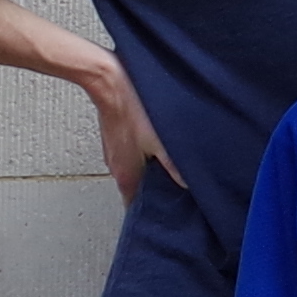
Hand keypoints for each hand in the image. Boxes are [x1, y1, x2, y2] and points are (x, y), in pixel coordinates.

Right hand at [81, 58, 181, 201]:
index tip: (168, 216)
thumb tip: (188, 184)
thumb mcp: (161, 142)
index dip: (151, 214)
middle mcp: (117, 168)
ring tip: (174, 172)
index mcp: (126, 176)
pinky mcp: (117, 139)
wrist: (108, 81)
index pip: (135, 208)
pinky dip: (147, 158)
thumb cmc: (131, 110)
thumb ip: (175, 166)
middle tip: (179, 193)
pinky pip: (133, 156)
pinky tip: (161, 149)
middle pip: (137, 191)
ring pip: (136, 172)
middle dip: (157, 194)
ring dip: (153, 174)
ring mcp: (115, 153)